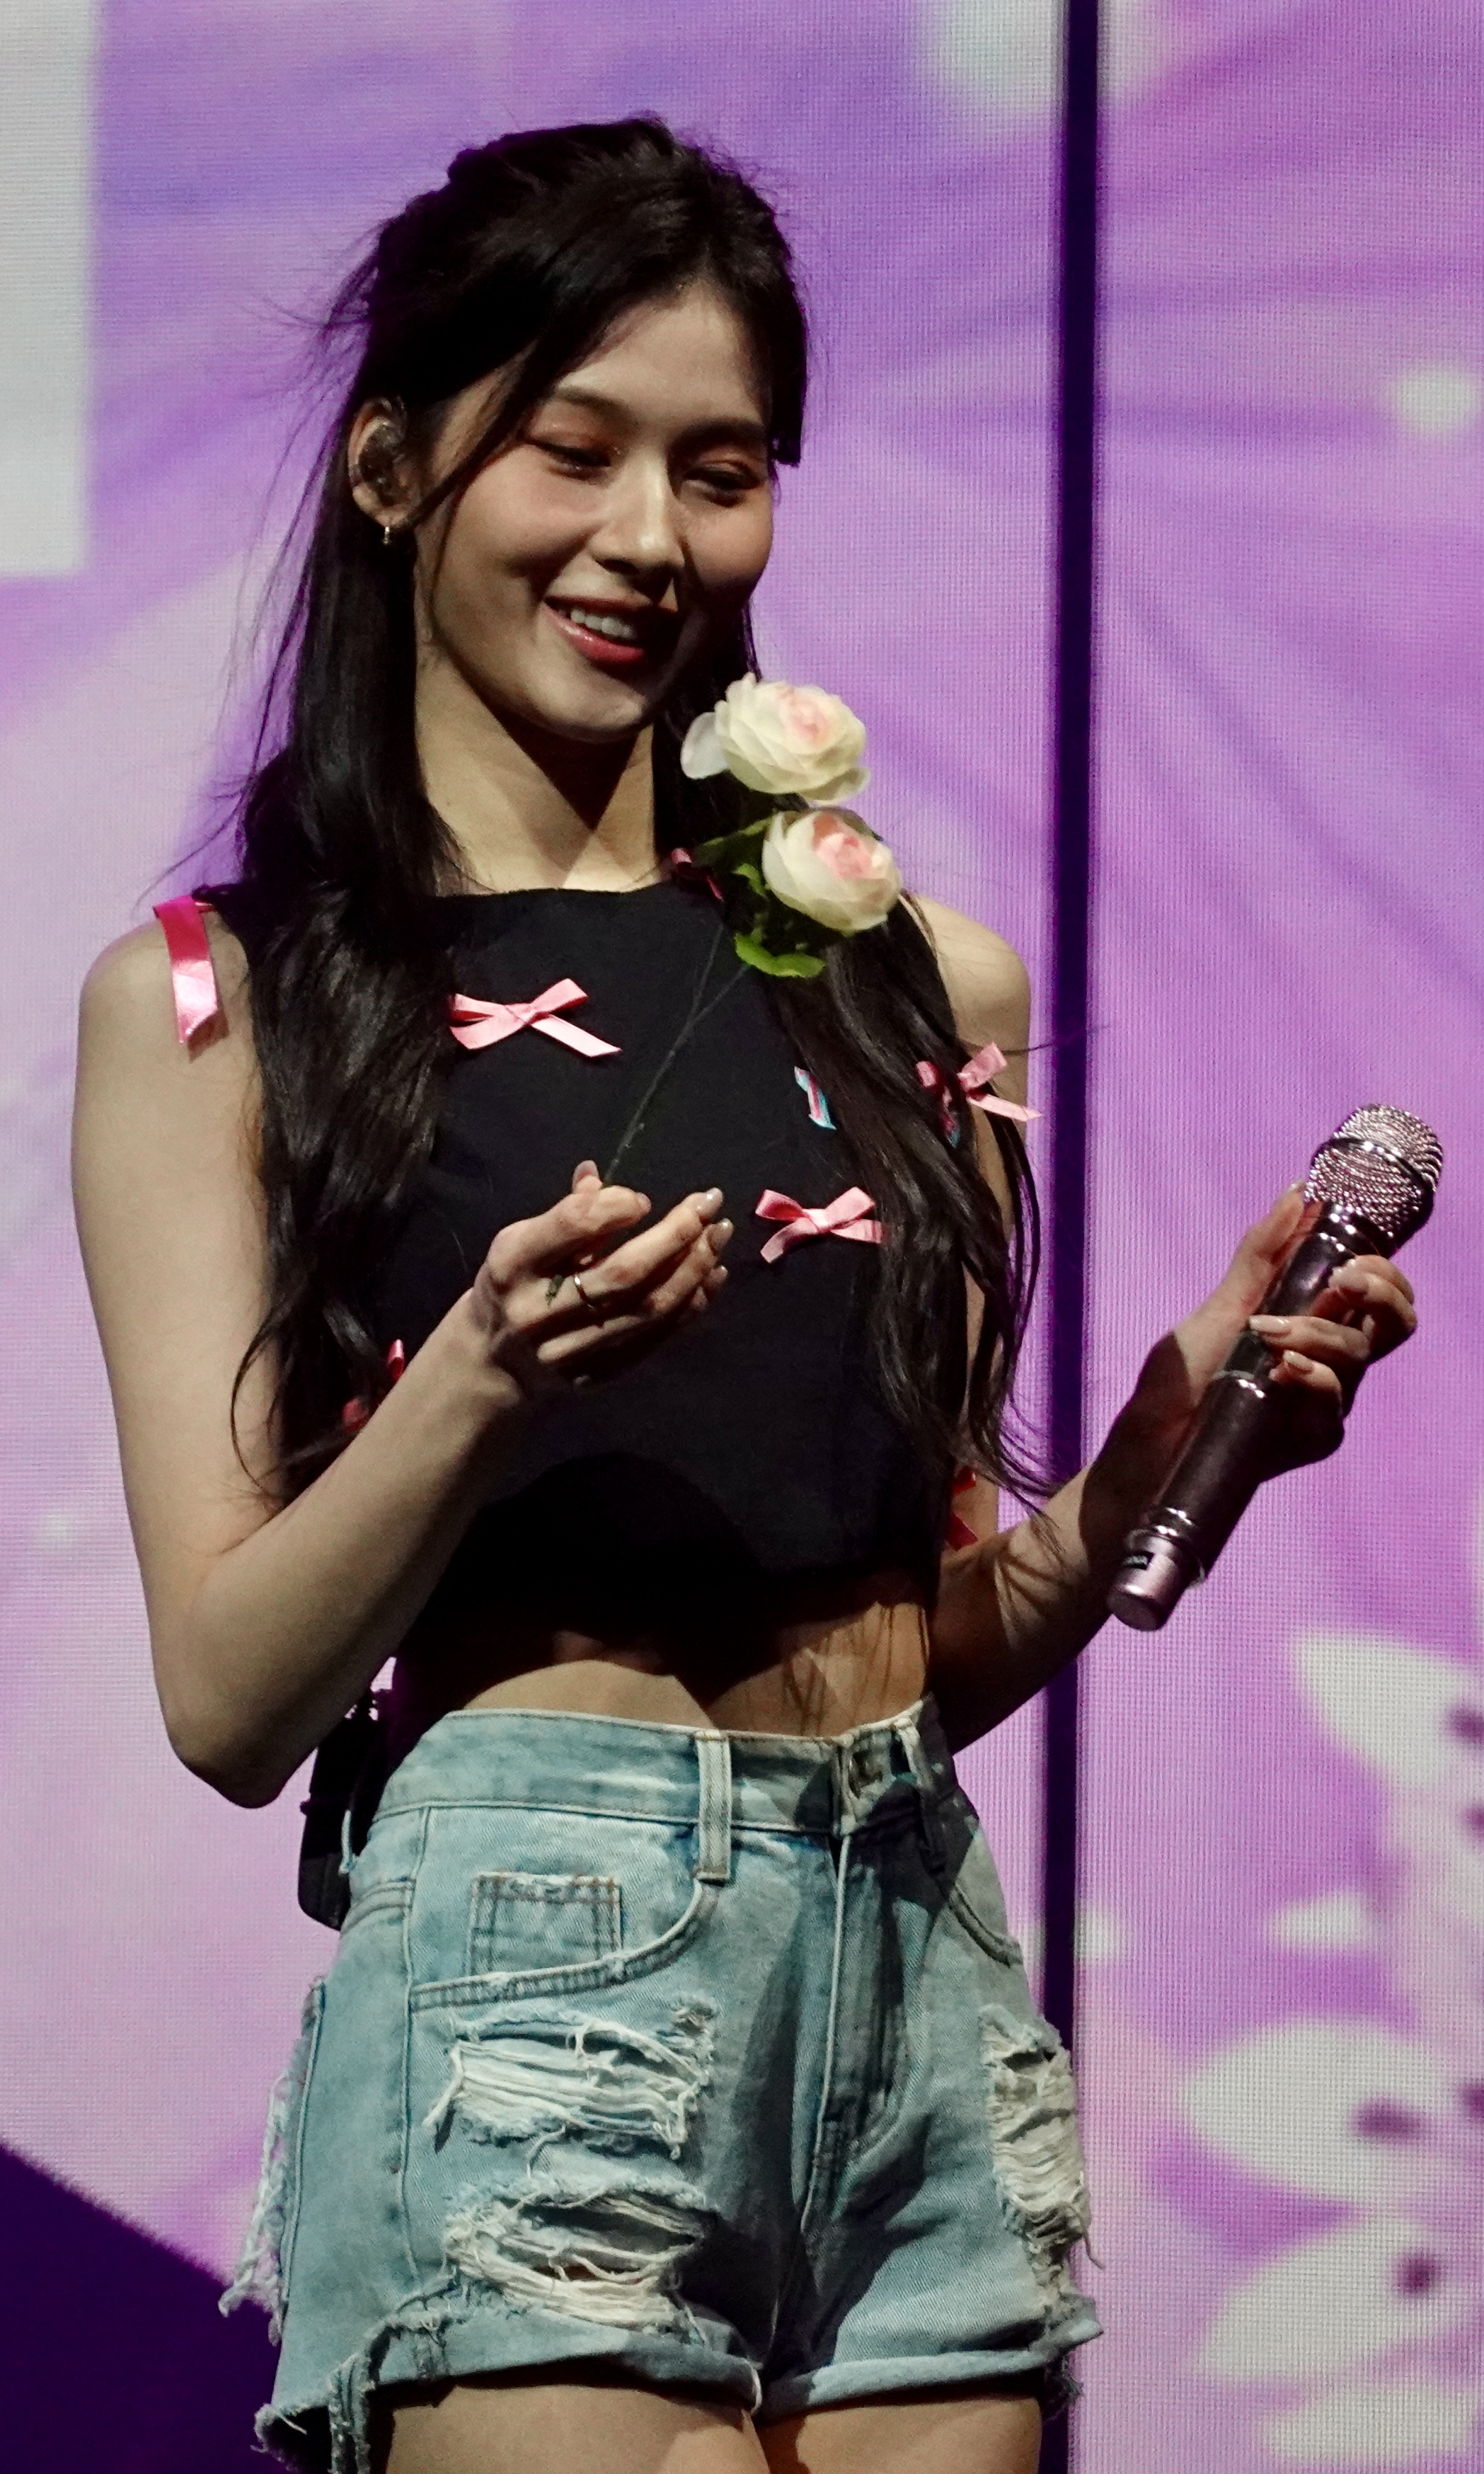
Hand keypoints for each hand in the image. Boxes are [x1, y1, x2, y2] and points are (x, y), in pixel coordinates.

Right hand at [467, 1160, 731, 1406]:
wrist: (493, 1366)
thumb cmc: (513, 1287)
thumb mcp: (520, 1244)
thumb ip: (564, 1214)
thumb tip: (599, 1175)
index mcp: (512, 1265)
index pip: (574, 1226)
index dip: (616, 1206)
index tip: (643, 1200)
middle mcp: (538, 1312)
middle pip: (624, 1272)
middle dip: (676, 1235)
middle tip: (709, 1203)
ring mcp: (569, 1351)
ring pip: (647, 1309)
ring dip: (693, 1269)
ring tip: (719, 1235)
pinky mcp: (596, 1377)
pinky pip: (654, 1338)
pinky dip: (689, 1305)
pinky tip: (712, 1276)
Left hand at [1127, 1184, 1418, 1475]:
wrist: (1154, 1432)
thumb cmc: (1189, 1370)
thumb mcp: (1224, 1301)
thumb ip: (1263, 1253)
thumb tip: (1299, 1192)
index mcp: (1320, 1321)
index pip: (1382, 1291)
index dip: (1382, 1270)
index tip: (1346, 1258)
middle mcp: (1334, 1358)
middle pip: (1397, 1322)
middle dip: (1380, 1292)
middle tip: (1341, 1281)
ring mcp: (1327, 1398)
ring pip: (1358, 1354)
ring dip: (1317, 1332)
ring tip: (1266, 1332)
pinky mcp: (1313, 1436)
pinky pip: (1334, 1404)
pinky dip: (1314, 1377)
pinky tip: (1282, 1369)